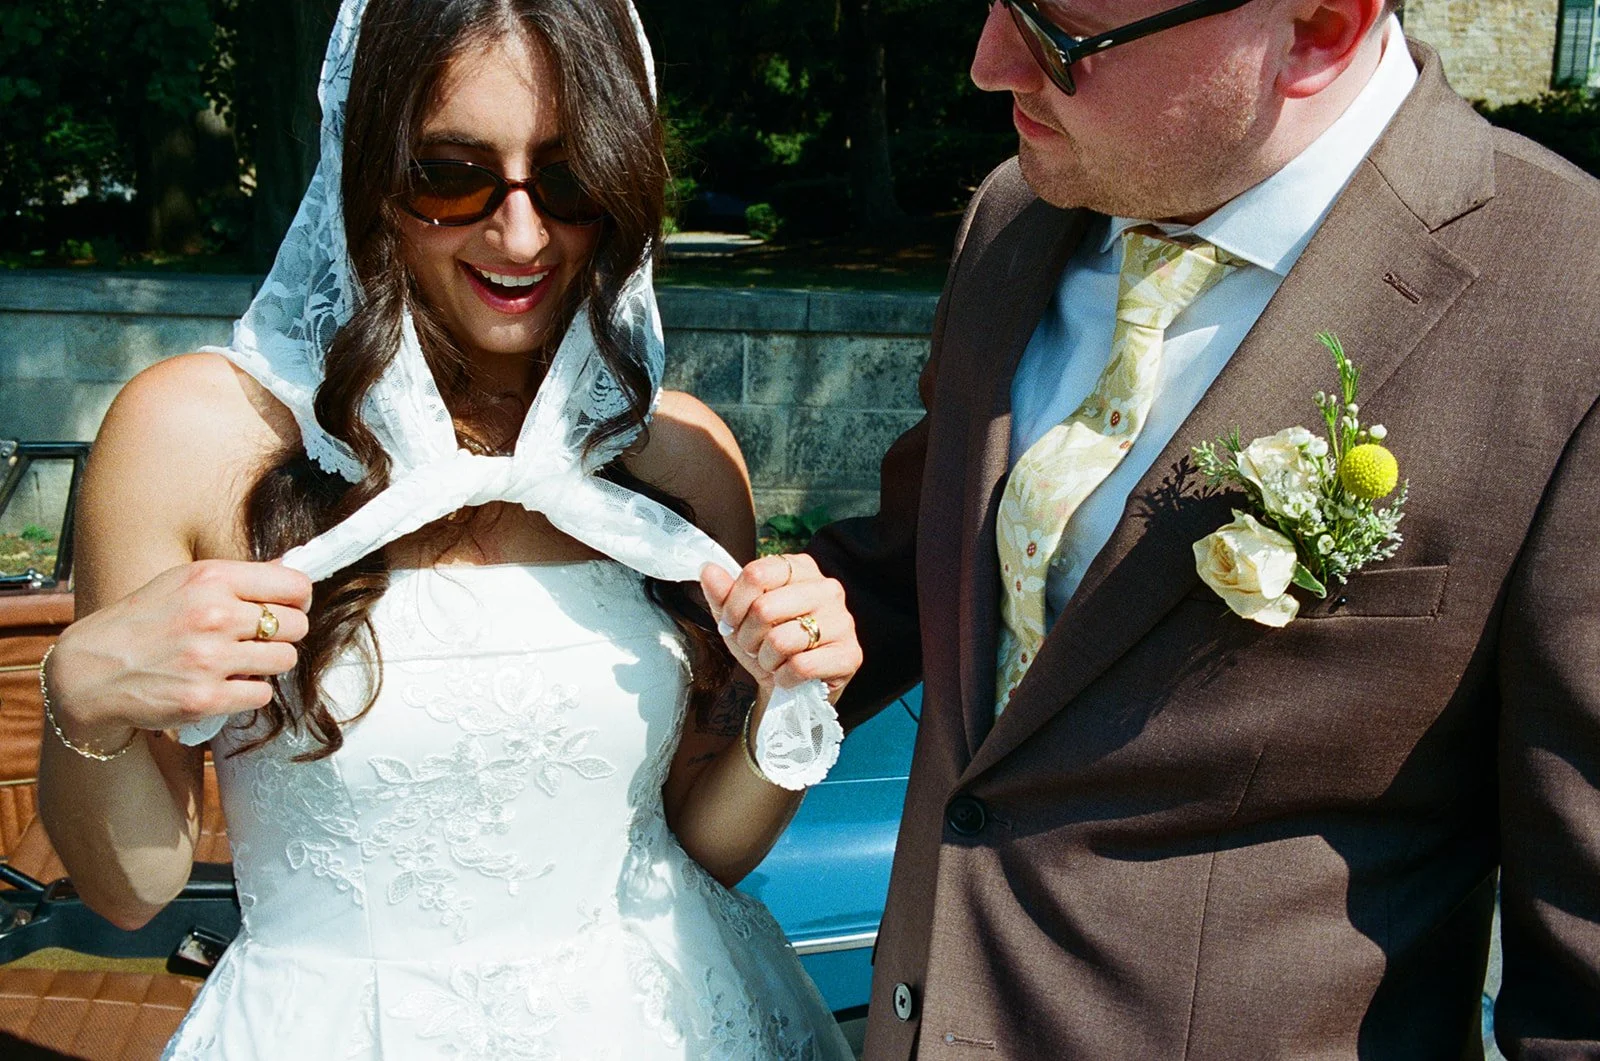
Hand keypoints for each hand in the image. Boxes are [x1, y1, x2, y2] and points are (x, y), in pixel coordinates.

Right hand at [49, 560, 312, 739]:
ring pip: (285, 660)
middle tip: (259, 639)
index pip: (295, 585)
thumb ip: (236, 581)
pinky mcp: (206, 698)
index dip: (299, 600)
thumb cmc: (143, 622)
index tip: (288, 608)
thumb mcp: (183, 582)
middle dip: (284, 634)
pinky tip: (225, 684)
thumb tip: (294, 580)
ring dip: (268, 664)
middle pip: (296, 626)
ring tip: (240, 661)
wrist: (90, 671)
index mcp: (211, 579)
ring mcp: (210, 659)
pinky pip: (262, 694)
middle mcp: (214, 615)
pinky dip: (249, 692)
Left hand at [700, 554, 860, 703]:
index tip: (731, 622)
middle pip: (765, 608)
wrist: (790, 686)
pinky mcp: (851, 655)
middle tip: (754, 647)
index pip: (756, 573)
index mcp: (801, 568)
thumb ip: (722, 593)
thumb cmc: (765, 644)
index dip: (733, 604)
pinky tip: (789, 675)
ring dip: (766, 660)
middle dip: (748, 637)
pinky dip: (784, 677)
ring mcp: (843, 621)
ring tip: (773, 660)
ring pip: (781, 640)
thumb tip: (708, 569)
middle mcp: (827, 588)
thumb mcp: (738, 618)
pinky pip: (801, 666)